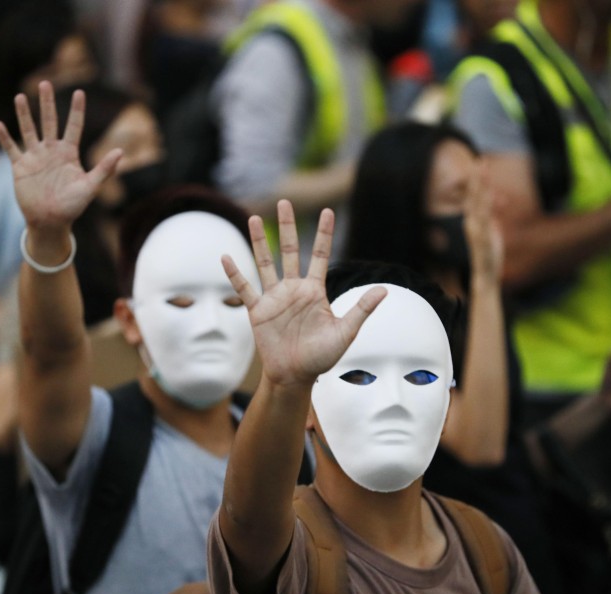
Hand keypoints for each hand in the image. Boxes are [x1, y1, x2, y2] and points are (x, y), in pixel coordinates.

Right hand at [0, 81, 121, 234]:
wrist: (51, 221)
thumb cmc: (73, 206)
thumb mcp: (90, 187)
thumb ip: (104, 169)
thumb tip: (121, 152)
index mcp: (69, 153)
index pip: (74, 126)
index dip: (77, 110)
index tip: (80, 92)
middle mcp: (51, 151)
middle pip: (49, 122)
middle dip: (47, 103)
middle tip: (45, 82)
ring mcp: (35, 157)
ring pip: (28, 130)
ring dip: (24, 114)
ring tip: (20, 96)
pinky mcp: (20, 167)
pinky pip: (11, 149)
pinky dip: (5, 138)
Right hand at [221, 201, 385, 387]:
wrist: (296, 376)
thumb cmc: (322, 357)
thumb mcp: (345, 332)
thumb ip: (361, 309)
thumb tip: (384, 289)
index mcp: (315, 290)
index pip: (319, 255)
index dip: (324, 233)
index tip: (329, 211)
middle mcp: (293, 289)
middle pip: (289, 251)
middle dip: (287, 226)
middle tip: (285, 201)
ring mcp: (274, 298)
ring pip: (264, 263)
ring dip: (258, 242)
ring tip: (252, 217)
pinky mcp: (258, 310)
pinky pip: (244, 288)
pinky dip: (235, 274)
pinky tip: (226, 256)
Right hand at [464, 161, 503, 280]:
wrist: (485, 275)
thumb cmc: (489, 257)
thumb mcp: (492, 235)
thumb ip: (492, 223)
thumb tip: (494, 217)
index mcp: (474, 221)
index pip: (475, 196)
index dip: (478, 181)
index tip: (481, 164)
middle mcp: (472, 222)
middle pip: (474, 195)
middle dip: (477, 177)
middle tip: (480, 159)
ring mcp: (475, 228)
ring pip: (477, 201)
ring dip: (480, 184)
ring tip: (482, 169)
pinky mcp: (481, 236)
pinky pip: (483, 216)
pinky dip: (485, 203)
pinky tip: (487, 191)